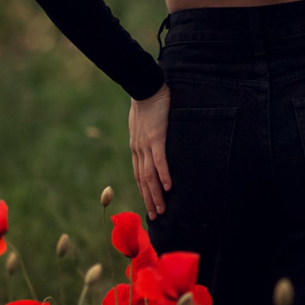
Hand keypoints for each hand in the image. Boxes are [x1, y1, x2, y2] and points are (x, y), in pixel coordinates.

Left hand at [129, 85, 172, 217]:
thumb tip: (152, 144)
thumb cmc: (146, 104)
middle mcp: (138, 150)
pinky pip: (159, 160)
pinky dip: (164, 174)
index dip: (144, 192)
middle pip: (143, 181)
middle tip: (156, 216)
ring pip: (150, 175)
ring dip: (156, 194)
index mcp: (136, 148)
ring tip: (162, 208)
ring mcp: (146, 145)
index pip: (139, 176)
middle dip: (149, 199)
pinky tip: (169, 186)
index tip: (150, 205)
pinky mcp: (156, 138)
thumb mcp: (141, 125)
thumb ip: (145, 137)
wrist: (144, 88)